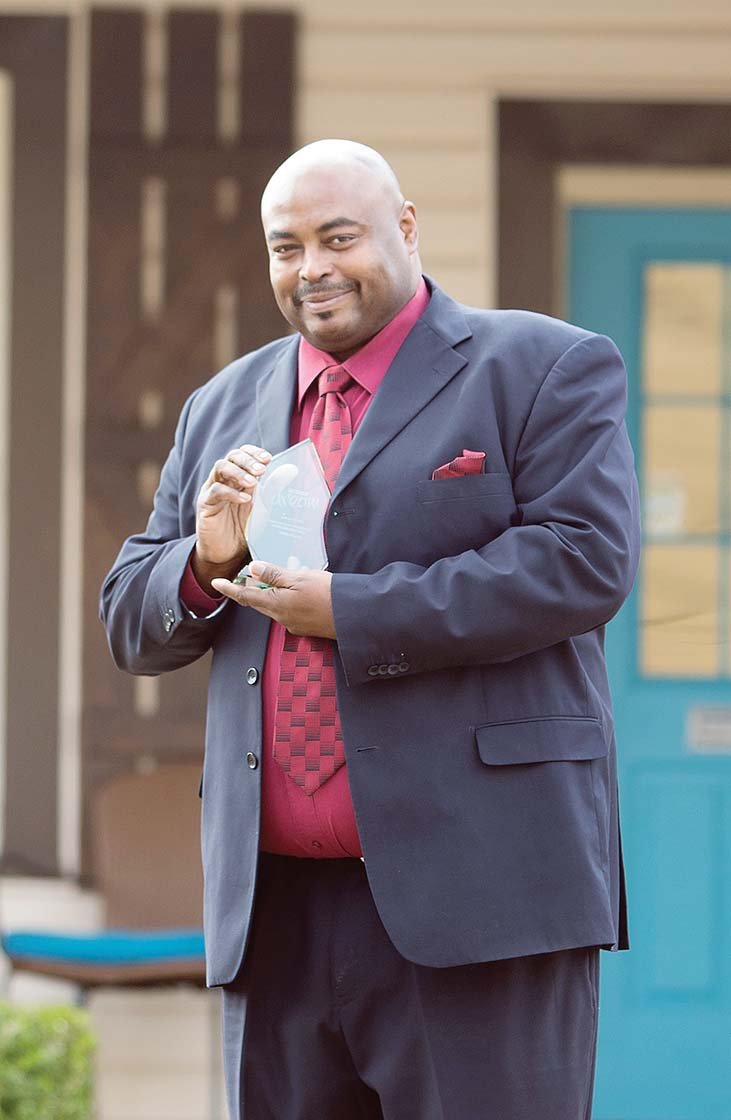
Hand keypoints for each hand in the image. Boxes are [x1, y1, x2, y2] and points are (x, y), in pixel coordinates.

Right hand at [193, 445, 271, 590]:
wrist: (227, 554)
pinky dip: (231, 493)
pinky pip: (215, 491)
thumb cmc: (245, 530)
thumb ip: (272, 491)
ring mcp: (212, 490)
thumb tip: (289, 473)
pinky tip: (245, 499)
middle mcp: (224, 480)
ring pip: (220, 468)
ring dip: (238, 472)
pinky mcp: (205, 504)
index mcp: (238, 478)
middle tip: (262, 469)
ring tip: (253, 482)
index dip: (254, 452)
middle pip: (231, 457)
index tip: (268, 458)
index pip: (243, 454)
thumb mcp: (262, 509)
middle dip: (248, 460)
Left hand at [211, 562, 335, 638]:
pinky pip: (289, 610)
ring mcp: (293, 624)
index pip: (245, 596)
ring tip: (287, 574)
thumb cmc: (327, 595)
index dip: (229, 588)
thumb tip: (253, 569)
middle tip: (256, 571)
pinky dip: (288, 598)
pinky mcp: (306, 626)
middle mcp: (281, 617)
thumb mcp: (298, 578)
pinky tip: (301, 588)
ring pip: (275, 604)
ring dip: (274, 591)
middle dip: (254, 586)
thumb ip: (274, 574)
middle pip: (259, 600)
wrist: (353, 616)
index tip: (216, 582)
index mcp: (275, 604)